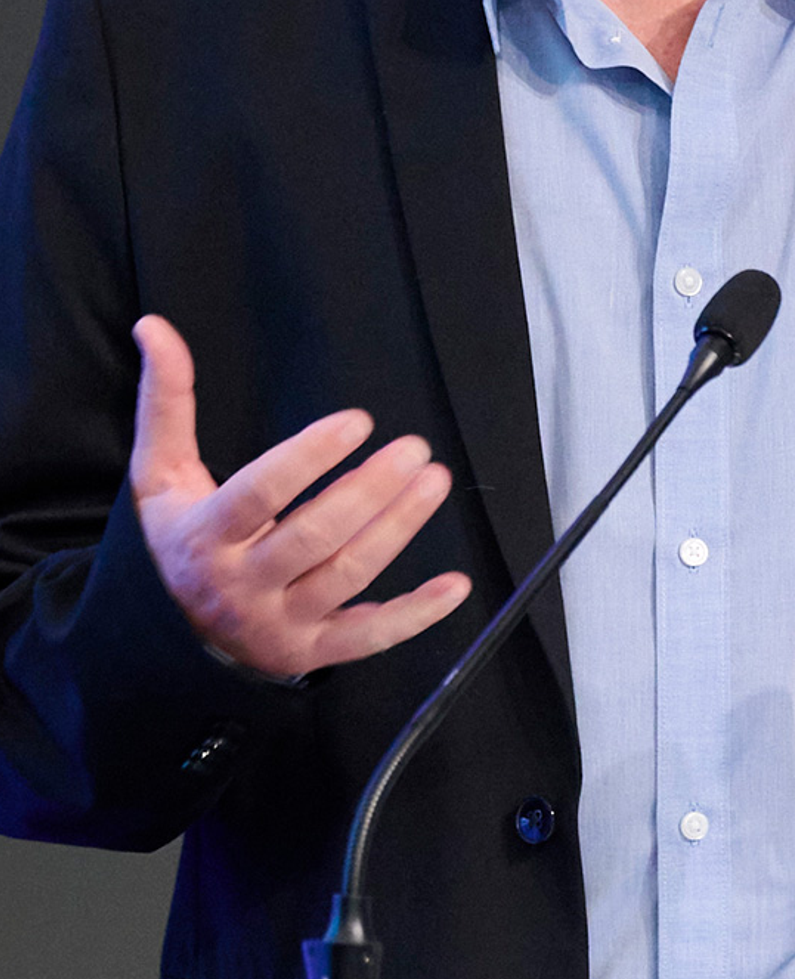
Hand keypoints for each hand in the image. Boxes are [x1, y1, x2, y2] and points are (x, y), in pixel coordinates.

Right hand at [129, 314, 471, 677]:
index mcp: (204, 538)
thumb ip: (167, 401)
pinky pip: (368, 638)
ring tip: (435, 480)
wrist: (167, 638)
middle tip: (416, 447)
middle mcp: (239, 586)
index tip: (359, 420)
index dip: (310, 457)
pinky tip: (456, 584)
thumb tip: (154, 326)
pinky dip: (416, 615)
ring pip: (348, 576)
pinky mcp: (311, 652)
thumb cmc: (179, 538)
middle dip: (370, 491)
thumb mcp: (161, 475)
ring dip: (399, 528)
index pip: (259, 494)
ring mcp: (278, 624)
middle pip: (313, 536)